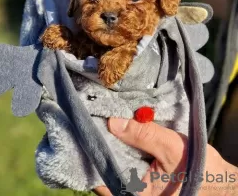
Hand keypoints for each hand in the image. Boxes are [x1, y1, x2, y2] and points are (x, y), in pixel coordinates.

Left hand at [94, 118, 237, 195]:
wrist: (216, 179)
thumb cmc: (196, 168)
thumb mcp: (169, 148)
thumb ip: (142, 135)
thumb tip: (112, 121)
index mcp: (133, 192)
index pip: (100, 172)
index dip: (91, 148)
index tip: (84, 125)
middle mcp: (129, 188)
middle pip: (104, 162)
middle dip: (100, 139)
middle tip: (92, 113)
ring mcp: (134, 179)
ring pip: (114, 156)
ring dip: (111, 137)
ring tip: (103, 114)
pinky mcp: (140, 169)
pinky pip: (125, 154)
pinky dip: (123, 138)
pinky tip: (121, 123)